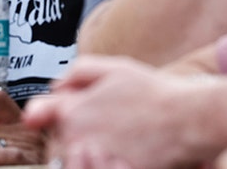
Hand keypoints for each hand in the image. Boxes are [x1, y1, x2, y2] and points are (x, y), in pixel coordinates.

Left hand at [23, 55, 209, 168]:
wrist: (189, 119)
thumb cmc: (155, 93)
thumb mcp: (114, 67)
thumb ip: (77, 73)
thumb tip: (54, 86)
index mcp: (73, 109)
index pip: (38, 114)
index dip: (41, 113)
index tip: (43, 115)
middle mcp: (77, 136)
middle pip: (58, 139)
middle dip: (72, 130)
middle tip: (102, 123)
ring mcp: (93, 158)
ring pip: (74, 157)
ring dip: (86, 150)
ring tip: (111, 140)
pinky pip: (95, 168)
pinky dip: (102, 161)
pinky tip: (121, 152)